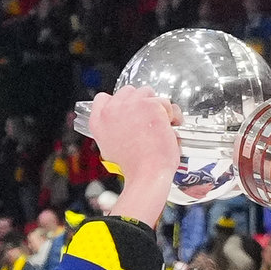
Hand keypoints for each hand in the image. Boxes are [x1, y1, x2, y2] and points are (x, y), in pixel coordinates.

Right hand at [87, 84, 178, 223]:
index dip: (120, 104)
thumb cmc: (134, 169)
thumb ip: (112, 130)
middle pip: (128, 92)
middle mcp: (112, 109)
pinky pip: (165, 102)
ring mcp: (131, 105)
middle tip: (148, 123)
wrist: (146, 176)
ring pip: (147, 94)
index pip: (104, 98)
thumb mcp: (110, 149)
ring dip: (155, 107)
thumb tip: (125, 124)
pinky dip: (171, 115)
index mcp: (99, 120)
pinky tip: (170, 129)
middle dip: (140, 105)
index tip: (130, 113)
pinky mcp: (151, 106)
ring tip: (160, 127)